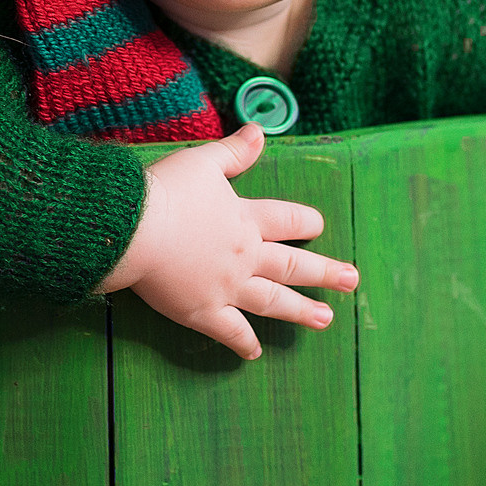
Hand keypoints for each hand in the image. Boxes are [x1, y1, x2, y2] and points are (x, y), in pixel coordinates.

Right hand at [99, 123, 357, 359]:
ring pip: (272, 302)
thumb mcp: (202, 162)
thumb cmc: (165, 192)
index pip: (286, 219)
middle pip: (292, 265)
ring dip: (300, 311)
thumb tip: (259, 131)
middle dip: (325, 272)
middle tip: (351, 280)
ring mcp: (227, 288)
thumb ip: (234, 152)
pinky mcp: (202, 312)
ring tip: (326, 319)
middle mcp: (245, 256)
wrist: (133, 230)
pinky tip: (255, 353)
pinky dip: (243, 343)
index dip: (304, 220)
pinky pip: (230, 332)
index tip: (319, 224)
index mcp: (246, 219)